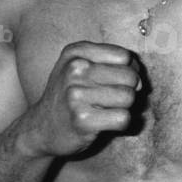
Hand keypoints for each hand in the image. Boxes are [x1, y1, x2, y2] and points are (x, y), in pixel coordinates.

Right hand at [21, 41, 139, 155]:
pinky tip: (103, 123)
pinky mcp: (82, 119)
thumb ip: (114, 64)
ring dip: (123, 108)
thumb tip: (141, 80)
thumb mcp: (81, 68)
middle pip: (130, 77)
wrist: (40, 129)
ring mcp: (76, 94)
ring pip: (129, 97)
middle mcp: (74, 69)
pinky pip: (123, 118)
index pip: (125, 56)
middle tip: (109, 100)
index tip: (115, 81)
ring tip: (104, 110)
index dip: (129, 70)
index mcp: (76, 52)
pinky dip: (120, 124)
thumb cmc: (69, 96)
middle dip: (128, 90)